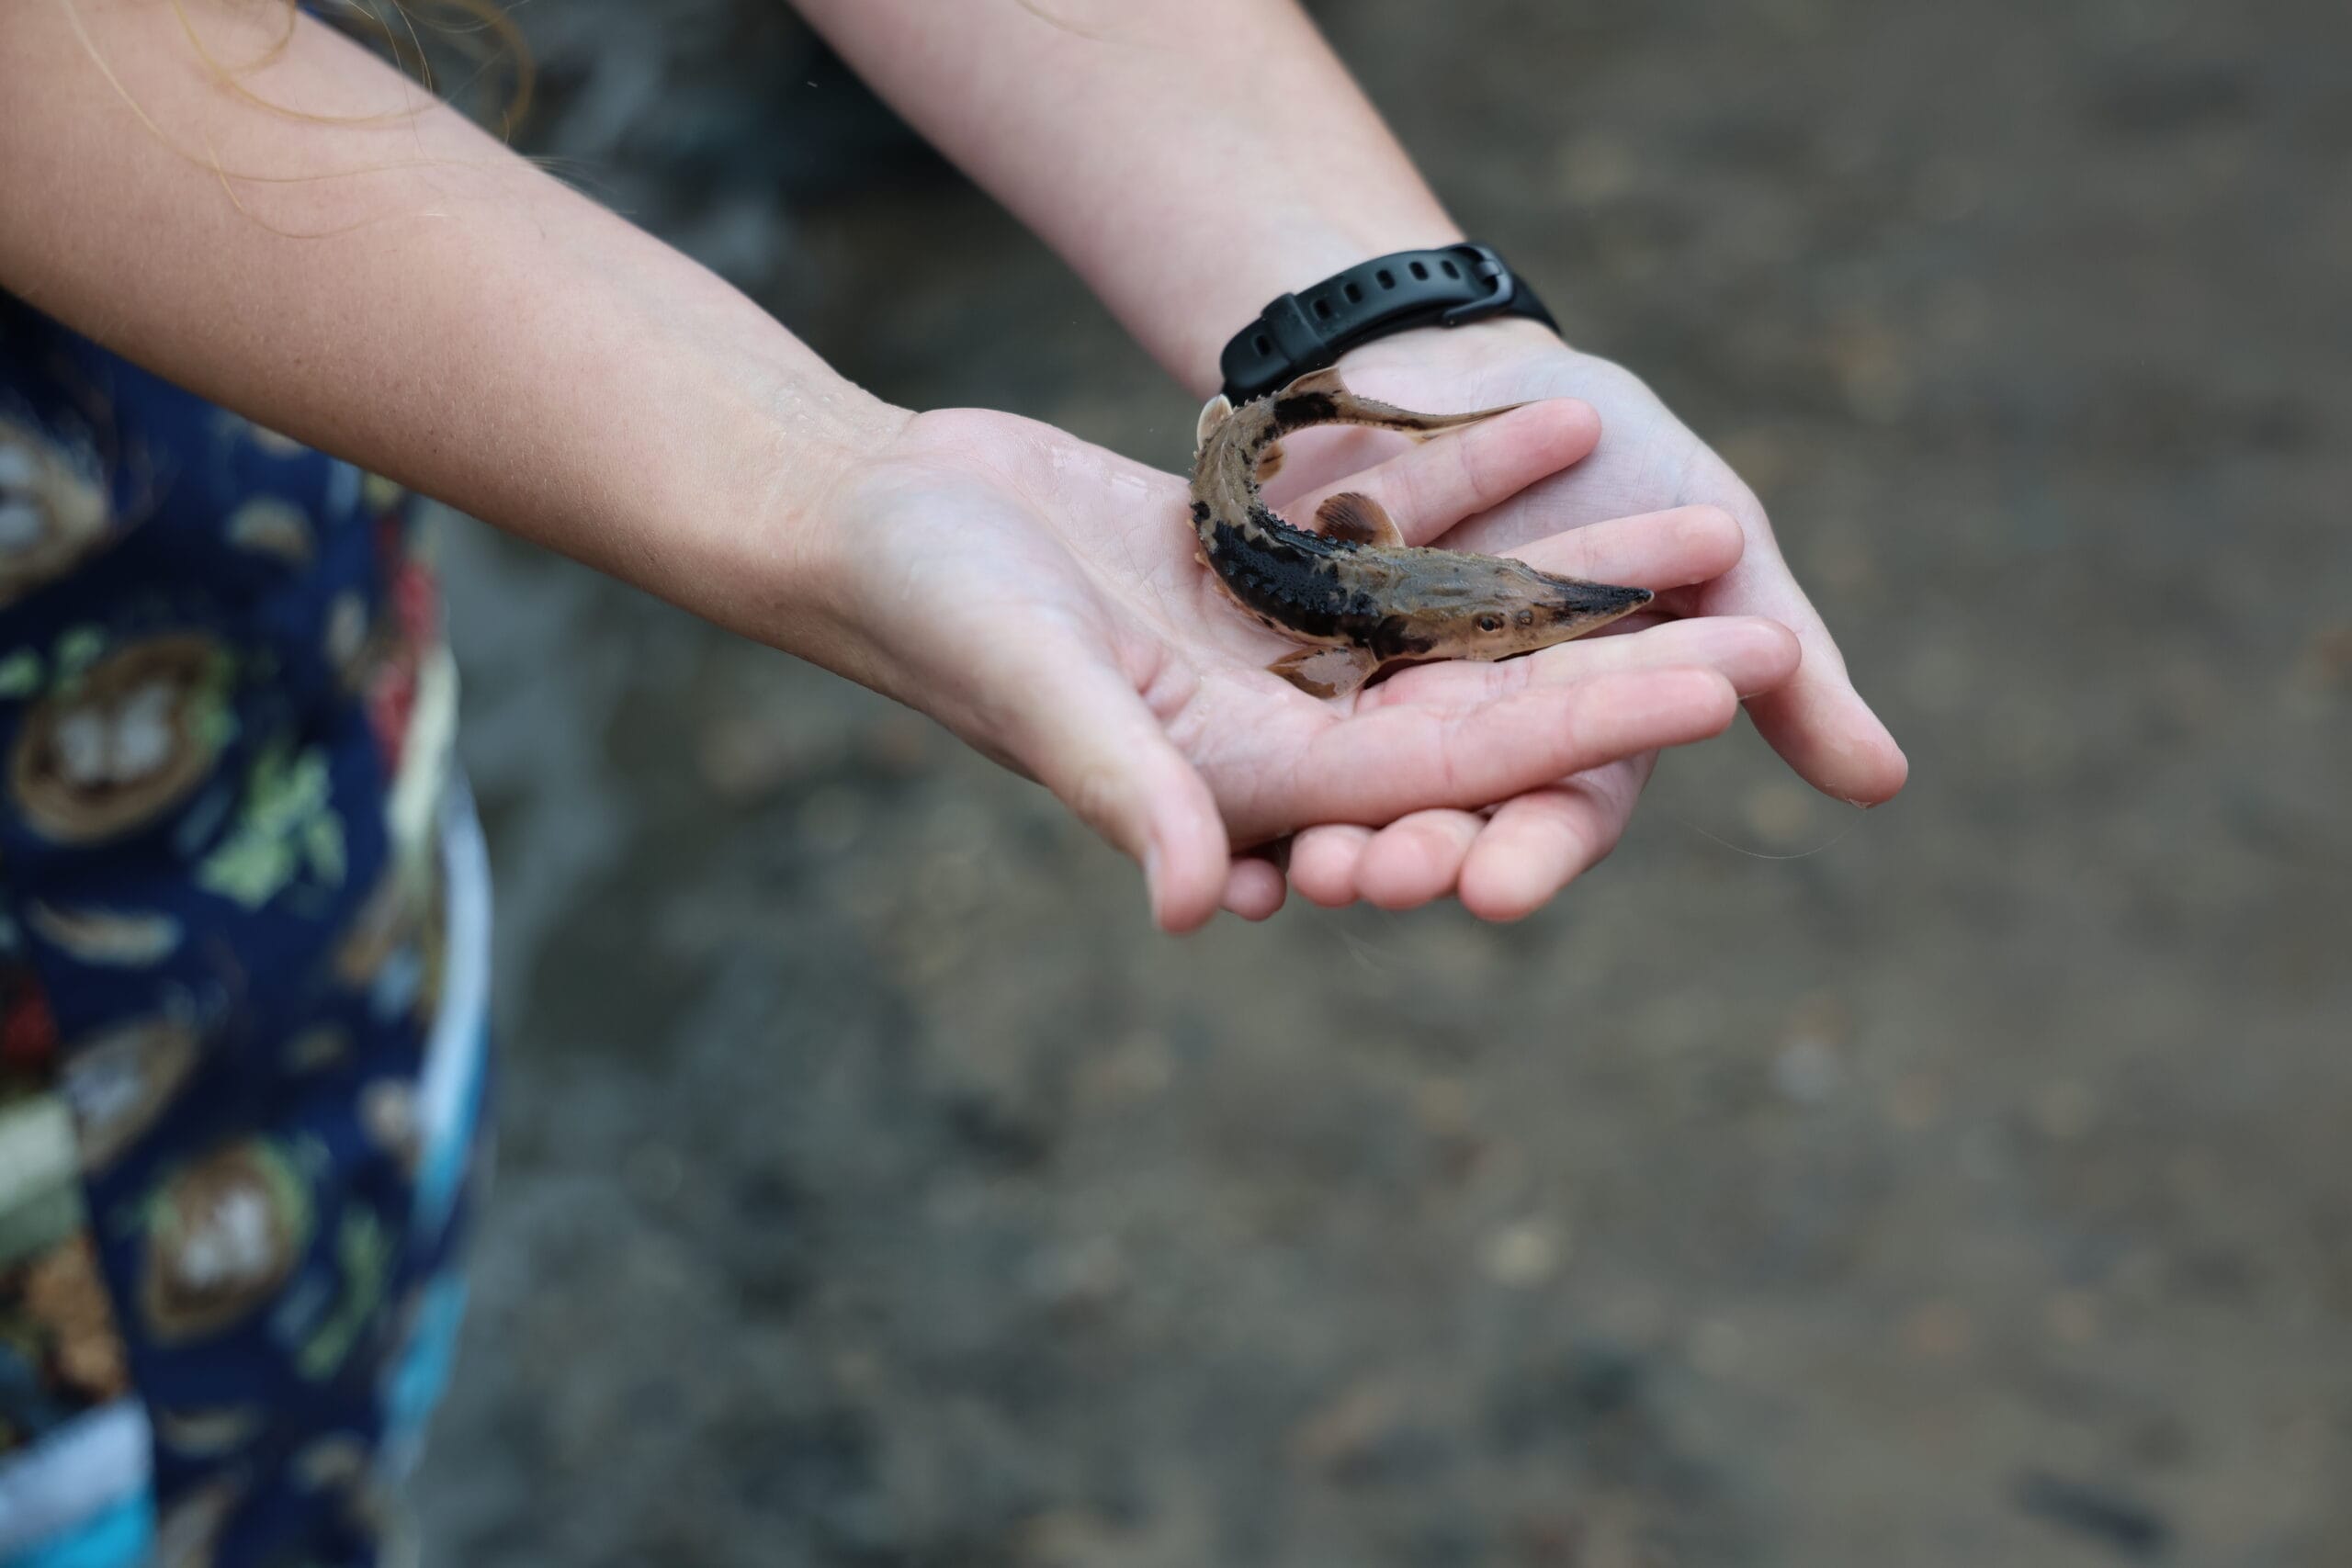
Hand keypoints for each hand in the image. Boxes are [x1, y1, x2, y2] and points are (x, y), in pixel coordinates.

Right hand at [799, 402, 1798, 930]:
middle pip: (1489, 697)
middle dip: (1627, 661)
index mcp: (1253, 781)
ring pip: (1458, 611)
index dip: (1601, 722)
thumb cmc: (929, 608)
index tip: (1731, 688)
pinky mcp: (1254, 571)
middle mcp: (1281, 727)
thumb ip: (1126, 790)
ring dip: (1573, 566)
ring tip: (1706, 516)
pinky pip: (1385, 525)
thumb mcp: (1035, 685)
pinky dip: (1468, 482)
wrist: (863, 516)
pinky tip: (1558, 421)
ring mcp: (1273, 650)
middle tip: (1773, 622)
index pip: (1462, 762)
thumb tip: (1203, 910)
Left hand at [1255, 318, 1908, 917]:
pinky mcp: (1280, 660)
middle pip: (1433, 817)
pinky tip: (1176, 786)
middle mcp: (1458, 743)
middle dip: (1403, 852)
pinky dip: (1215, 752)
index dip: (1529, 853)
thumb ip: (1783, 662)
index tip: (1497, 889)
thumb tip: (1887, 786)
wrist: (1476, 363)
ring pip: (1332, 787)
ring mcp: (1362, 708)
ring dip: (1303, 832)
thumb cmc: (1624, 457)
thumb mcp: (1714, 540)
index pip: (1557, 815)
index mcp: (1564, 736)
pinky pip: (1241, 718)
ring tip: (1278, 864)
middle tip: (1366, 880)